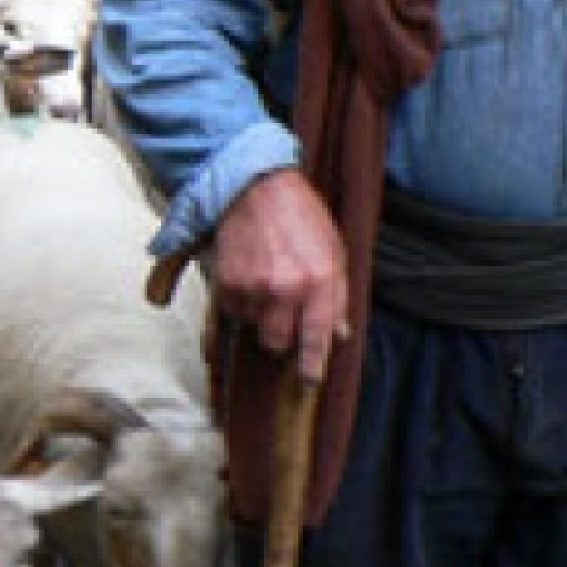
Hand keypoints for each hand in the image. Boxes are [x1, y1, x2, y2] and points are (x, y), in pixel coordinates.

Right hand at [152, 169, 346, 383]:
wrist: (255, 186)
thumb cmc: (300, 215)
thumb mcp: (333, 249)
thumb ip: (338, 293)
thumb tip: (339, 332)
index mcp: (319, 281)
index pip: (317, 338)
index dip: (312, 365)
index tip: (309, 380)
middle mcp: (286, 289)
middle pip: (278, 342)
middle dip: (282, 335)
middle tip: (284, 313)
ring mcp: (253, 286)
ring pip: (255, 326)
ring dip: (261, 314)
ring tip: (266, 281)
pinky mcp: (227, 281)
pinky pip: (234, 310)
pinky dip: (241, 300)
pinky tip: (248, 274)